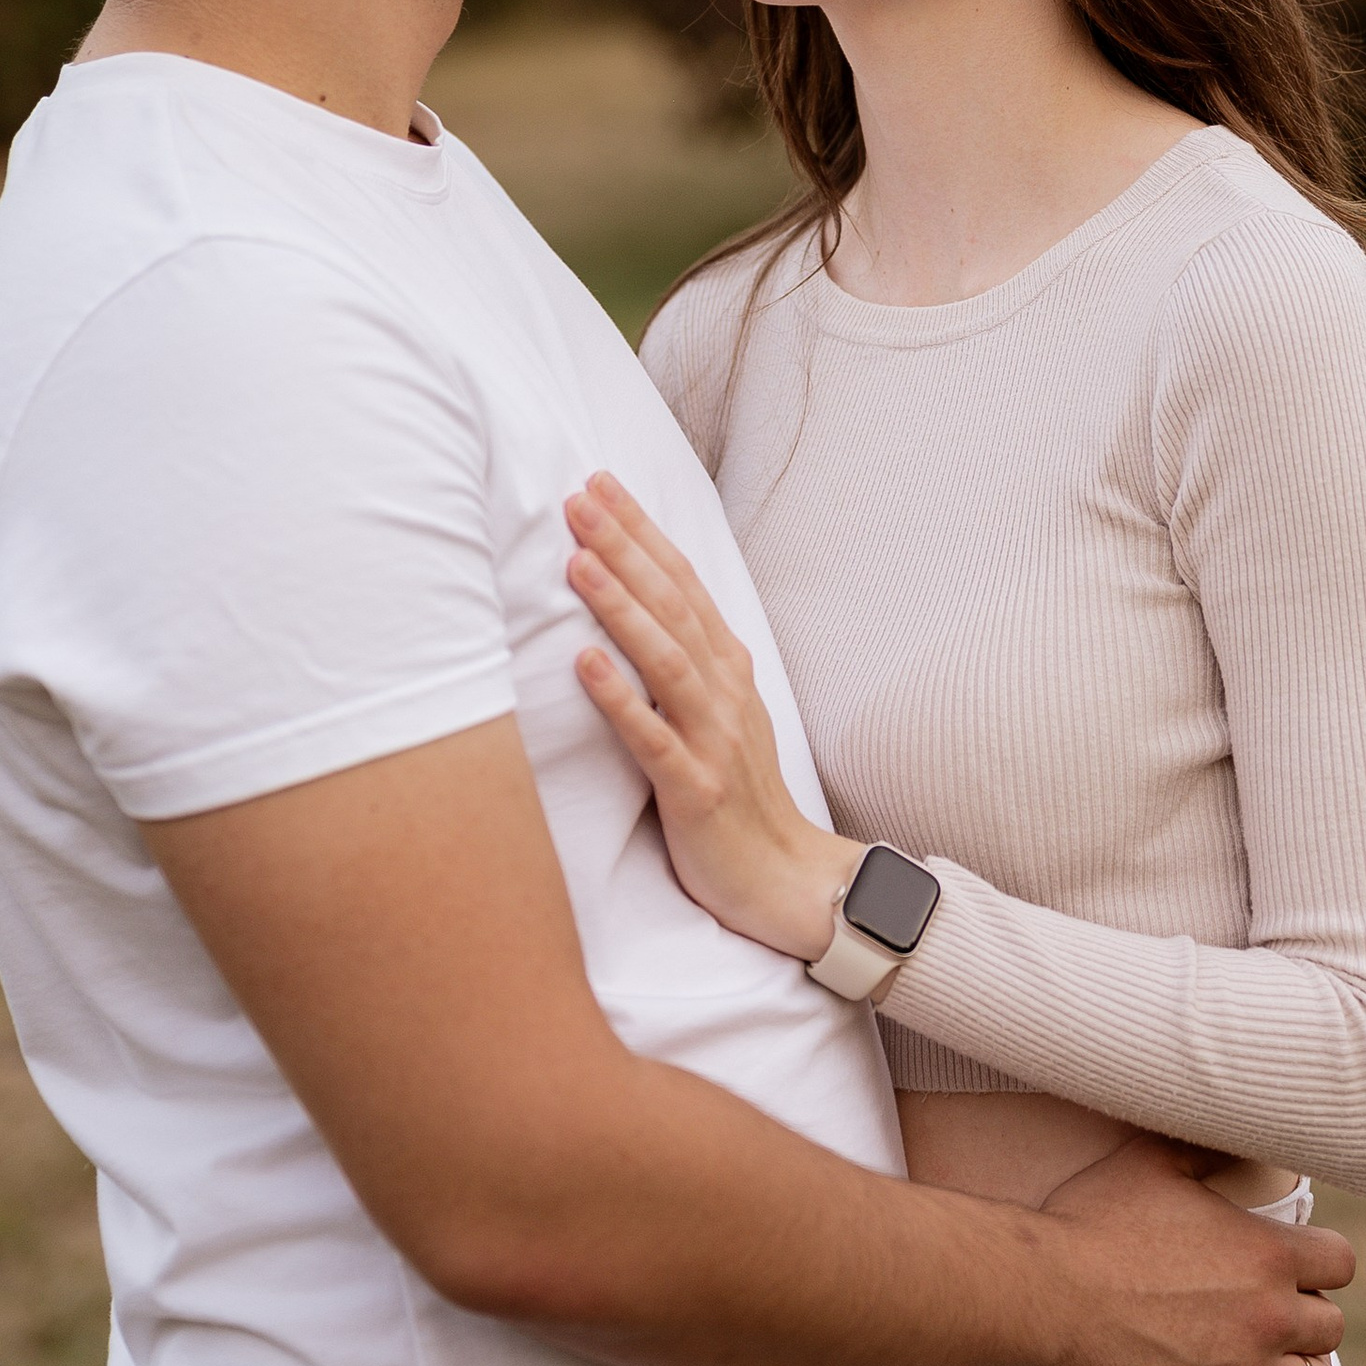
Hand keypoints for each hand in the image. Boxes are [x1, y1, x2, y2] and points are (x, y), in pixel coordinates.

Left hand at [567, 476, 859, 961]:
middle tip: (576, 498)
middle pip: (673, 605)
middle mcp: (725, 693)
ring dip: (621, 606)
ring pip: (666, 660)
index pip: (682, 583)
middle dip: (624, 548)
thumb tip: (646, 602)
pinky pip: (654, 739)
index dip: (642, 531)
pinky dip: (621, 698)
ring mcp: (713, 740)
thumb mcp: (723, 715)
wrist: (789, 881)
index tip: (599, 483)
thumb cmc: (742, 797)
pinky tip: (584, 664)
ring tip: (577, 561)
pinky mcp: (695, 791)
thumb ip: (691, 660)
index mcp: (729, 669)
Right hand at [1033, 1139, 1353, 1365]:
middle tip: (1268, 1317)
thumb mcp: (1151, 1162)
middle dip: (1306, 1320)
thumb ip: (1208, 1145)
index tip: (1292, 1270)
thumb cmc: (1089, 1222)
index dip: (1319, 1266)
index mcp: (1265, 1253)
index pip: (1340, 1264)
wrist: (1041, 1297)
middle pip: (1331, 1327)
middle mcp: (1269, 1317)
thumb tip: (1237, 1122)